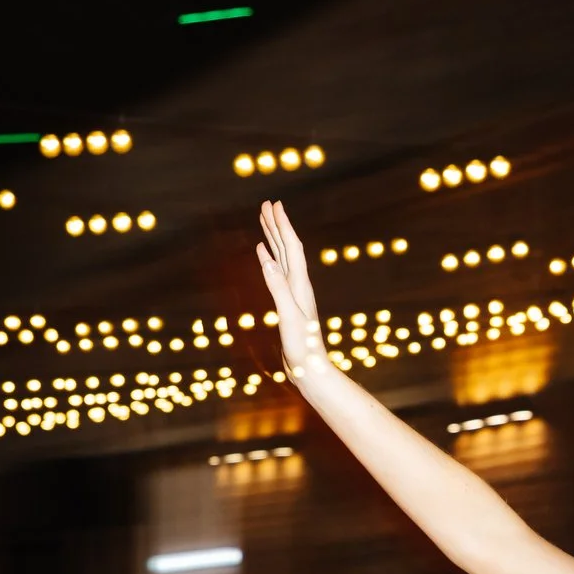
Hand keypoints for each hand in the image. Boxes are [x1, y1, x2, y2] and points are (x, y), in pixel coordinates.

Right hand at [253, 201, 331, 381]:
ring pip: (282, 257)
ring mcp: (292, 293)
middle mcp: (298, 285)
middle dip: (277, 225)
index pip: (291, 247)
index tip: (274, 205)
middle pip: (287, 247)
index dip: (283, 225)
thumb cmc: (302, 347)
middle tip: (267, 204)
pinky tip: (263, 253)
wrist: (310, 370)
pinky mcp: (286, 302)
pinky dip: (269, 258)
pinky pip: (276, 272)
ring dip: (273, 237)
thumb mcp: (289, 316)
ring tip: (264, 220)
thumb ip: (278, 288)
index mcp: (300, 285)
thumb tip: (266, 259)